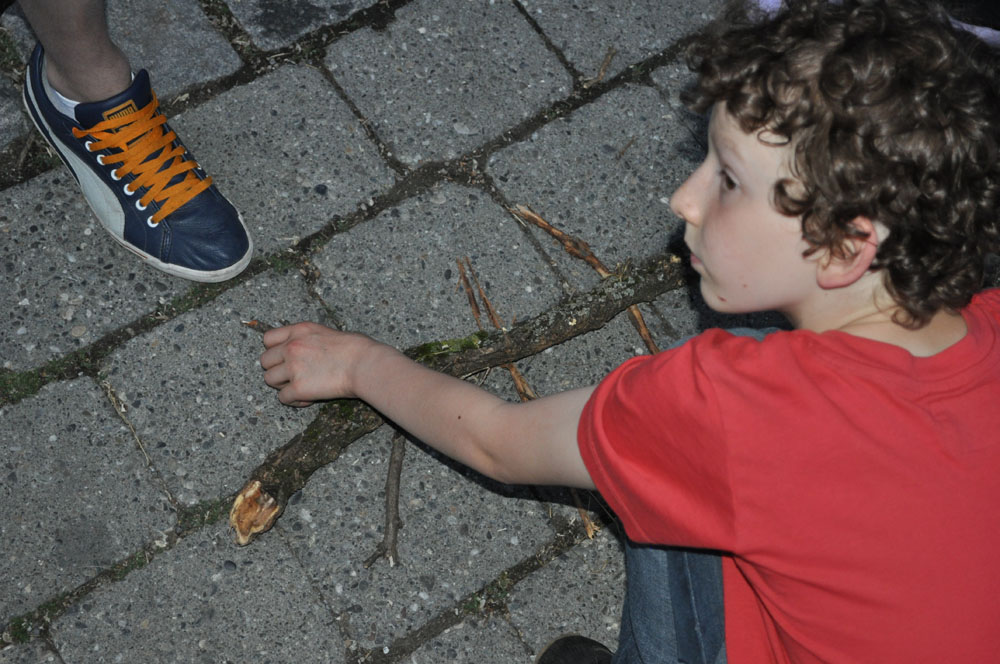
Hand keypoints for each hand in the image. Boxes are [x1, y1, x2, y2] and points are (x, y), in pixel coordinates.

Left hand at [259, 322, 378, 406]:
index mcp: (299, 330)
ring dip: (282, 386)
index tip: (284, 358)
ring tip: (300, 388)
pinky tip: (308, 399)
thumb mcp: (328, 333)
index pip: (268, 339)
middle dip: (277, 369)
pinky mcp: (298, 388)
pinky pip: (283, 398)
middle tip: (292, 376)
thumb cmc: (357, 349)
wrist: (365, 364)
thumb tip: (307, 351)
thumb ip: (309, 340)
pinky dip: (294, 401)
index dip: (274, 350)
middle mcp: (291, 347)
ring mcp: (293, 367)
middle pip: (265, 361)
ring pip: (269, 380)